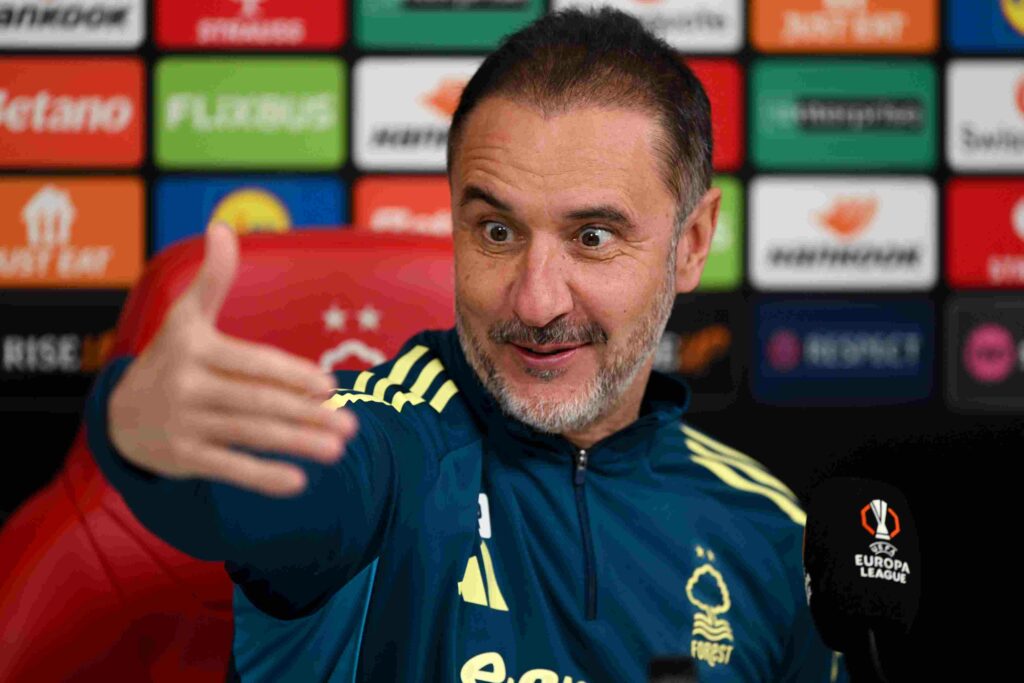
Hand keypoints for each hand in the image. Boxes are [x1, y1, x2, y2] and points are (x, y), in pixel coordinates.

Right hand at [108, 223, 356, 496]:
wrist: (118, 416)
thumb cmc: (169, 358)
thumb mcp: (185, 317)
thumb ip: (212, 279)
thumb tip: (222, 228)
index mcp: (194, 349)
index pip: (253, 363)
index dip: (293, 375)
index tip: (329, 387)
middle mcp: (186, 386)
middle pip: (257, 402)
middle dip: (306, 415)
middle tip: (350, 425)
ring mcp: (183, 424)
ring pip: (249, 435)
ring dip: (296, 445)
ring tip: (337, 449)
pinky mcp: (183, 458)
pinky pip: (229, 468)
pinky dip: (263, 477)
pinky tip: (298, 483)